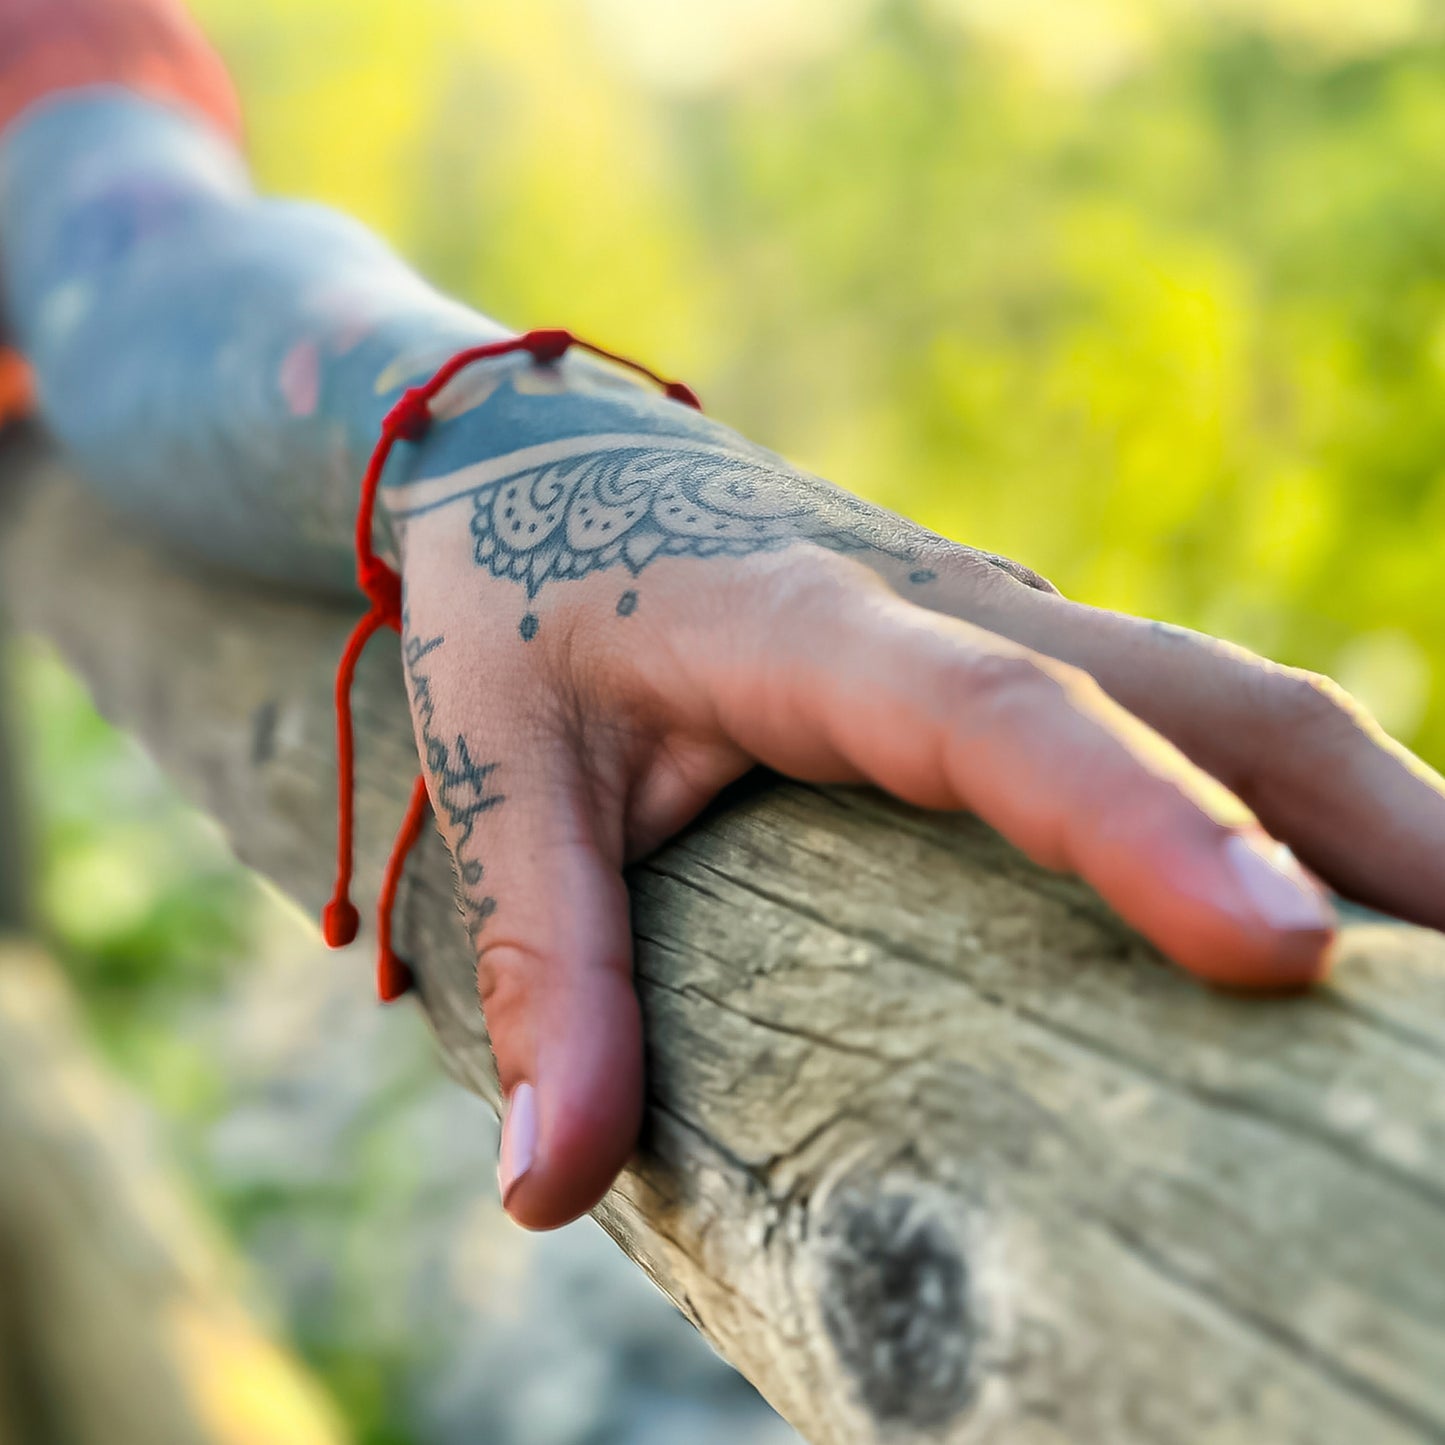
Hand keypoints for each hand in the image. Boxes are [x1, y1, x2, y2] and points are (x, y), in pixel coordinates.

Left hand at [392, 436, 1444, 1229]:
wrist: (533, 465)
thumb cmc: (514, 611)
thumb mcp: (502, 777)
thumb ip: (541, 969)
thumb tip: (543, 1192)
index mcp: (816, 630)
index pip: (1007, 721)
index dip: (1148, 828)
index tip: (1285, 957)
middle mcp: (942, 607)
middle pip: (1199, 694)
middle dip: (1365, 822)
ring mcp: (993, 615)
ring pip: (1223, 694)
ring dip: (1355, 808)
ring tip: (1434, 966)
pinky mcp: (1003, 643)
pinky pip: (1179, 710)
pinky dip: (1284, 797)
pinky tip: (1328, 892)